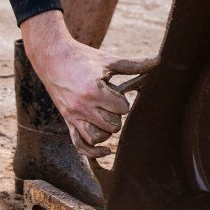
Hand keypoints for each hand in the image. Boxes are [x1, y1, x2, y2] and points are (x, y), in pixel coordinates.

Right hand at [25, 23, 156, 157]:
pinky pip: (79, 144)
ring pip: (97, 138)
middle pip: (112, 125)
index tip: (117, 93)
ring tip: (106, 118)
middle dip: (116, 116)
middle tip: (111, 104)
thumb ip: (133, 65)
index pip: (121, 109)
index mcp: (94, 91)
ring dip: (106, 130)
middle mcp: (82, 106)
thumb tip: (159, 60)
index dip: (123, 102)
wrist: (51, 57)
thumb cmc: (82, 57)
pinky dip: (93, 152)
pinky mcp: (67, 120)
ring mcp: (73, 115)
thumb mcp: (107, 60)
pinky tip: (106, 150)